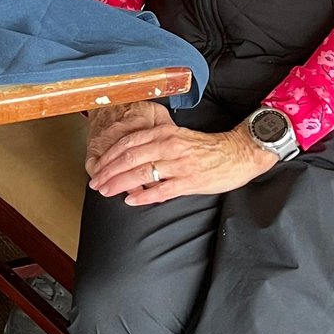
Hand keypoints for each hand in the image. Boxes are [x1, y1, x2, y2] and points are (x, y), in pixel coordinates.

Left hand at [86, 106, 274, 205]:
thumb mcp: (176, 137)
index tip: (96, 168)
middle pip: (129, 159)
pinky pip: (161, 190)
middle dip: (108, 173)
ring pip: (141, 174)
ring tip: (107, 192)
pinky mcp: (189, 180)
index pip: (127, 144)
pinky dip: (143, 196)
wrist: (237, 153)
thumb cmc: (205, 148)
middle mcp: (168, 146)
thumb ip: (154, 144)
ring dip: (119, 184)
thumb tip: (129, 158)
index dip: (108, 157)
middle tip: (96, 183)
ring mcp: (179, 164)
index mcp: (163, 133)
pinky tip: (131, 200)